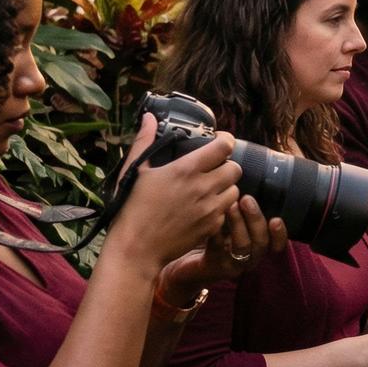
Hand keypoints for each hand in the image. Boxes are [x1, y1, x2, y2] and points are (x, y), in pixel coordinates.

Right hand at [109, 115, 242, 271]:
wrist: (136, 249)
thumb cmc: (131, 209)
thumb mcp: (134, 171)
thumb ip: (144, 141)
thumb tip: (149, 118)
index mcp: (185, 170)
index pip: (224, 147)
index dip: (225, 141)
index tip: (219, 142)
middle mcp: (203, 188)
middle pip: (236, 168)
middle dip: (226, 165)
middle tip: (213, 168)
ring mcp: (210, 209)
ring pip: (235, 190)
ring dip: (226, 187)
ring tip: (209, 189)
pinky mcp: (212, 227)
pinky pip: (227, 211)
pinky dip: (220, 208)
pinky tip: (203, 208)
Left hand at [162, 195, 288, 295]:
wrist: (182, 263)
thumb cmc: (210, 237)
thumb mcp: (229, 223)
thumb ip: (241, 210)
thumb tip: (246, 181)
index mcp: (256, 247)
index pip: (277, 244)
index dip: (280, 234)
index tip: (276, 218)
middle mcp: (248, 258)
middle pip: (261, 242)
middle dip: (256, 219)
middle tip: (246, 199)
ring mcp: (231, 264)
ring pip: (243, 247)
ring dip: (239, 224)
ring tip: (229, 205)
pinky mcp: (212, 266)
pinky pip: (216, 249)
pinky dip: (215, 232)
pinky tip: (210, 218)